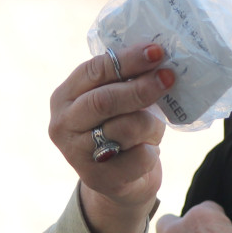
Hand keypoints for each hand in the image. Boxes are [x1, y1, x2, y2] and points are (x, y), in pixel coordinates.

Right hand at [49, 44, 174, 232]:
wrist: (120, 180)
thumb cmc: (120, 129)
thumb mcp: (117, 101)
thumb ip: (126, 80)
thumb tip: (159, 58)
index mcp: (64, 97)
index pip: (93, 71)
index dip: (128, 59)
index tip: (157, 52)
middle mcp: (63, 125)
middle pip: (105, 100)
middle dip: (141, 88)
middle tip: (168, 78)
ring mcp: (77, 155)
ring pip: (126, 128)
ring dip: (151, 124)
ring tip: (154, 127)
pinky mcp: (100, 179)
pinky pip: (139, 157)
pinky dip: (152, 151)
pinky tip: (148, 151)